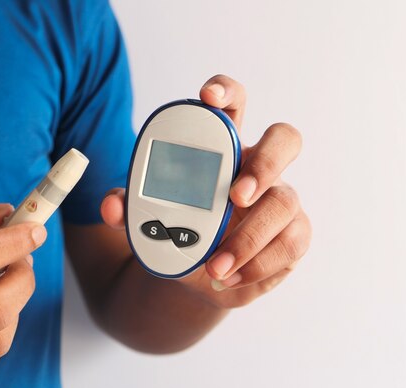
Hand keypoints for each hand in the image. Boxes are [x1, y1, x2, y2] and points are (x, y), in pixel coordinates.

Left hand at [100, 75, 310, 308]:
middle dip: (264, 163)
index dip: (226, 91)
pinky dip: (257, 265)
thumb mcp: (150, 220)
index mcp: (223, 150)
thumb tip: (112, 205)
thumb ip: (130, 208)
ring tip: (215, 265)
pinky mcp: (293, 235)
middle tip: (235, 196)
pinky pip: (291, 243)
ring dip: (249, 237)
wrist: (201, 276)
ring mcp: (281, 200)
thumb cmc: (180, 233)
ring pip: (285, 202)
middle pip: (284, 140)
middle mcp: (258, 169)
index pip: (233, 106)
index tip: (207, 96)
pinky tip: (227, 277)